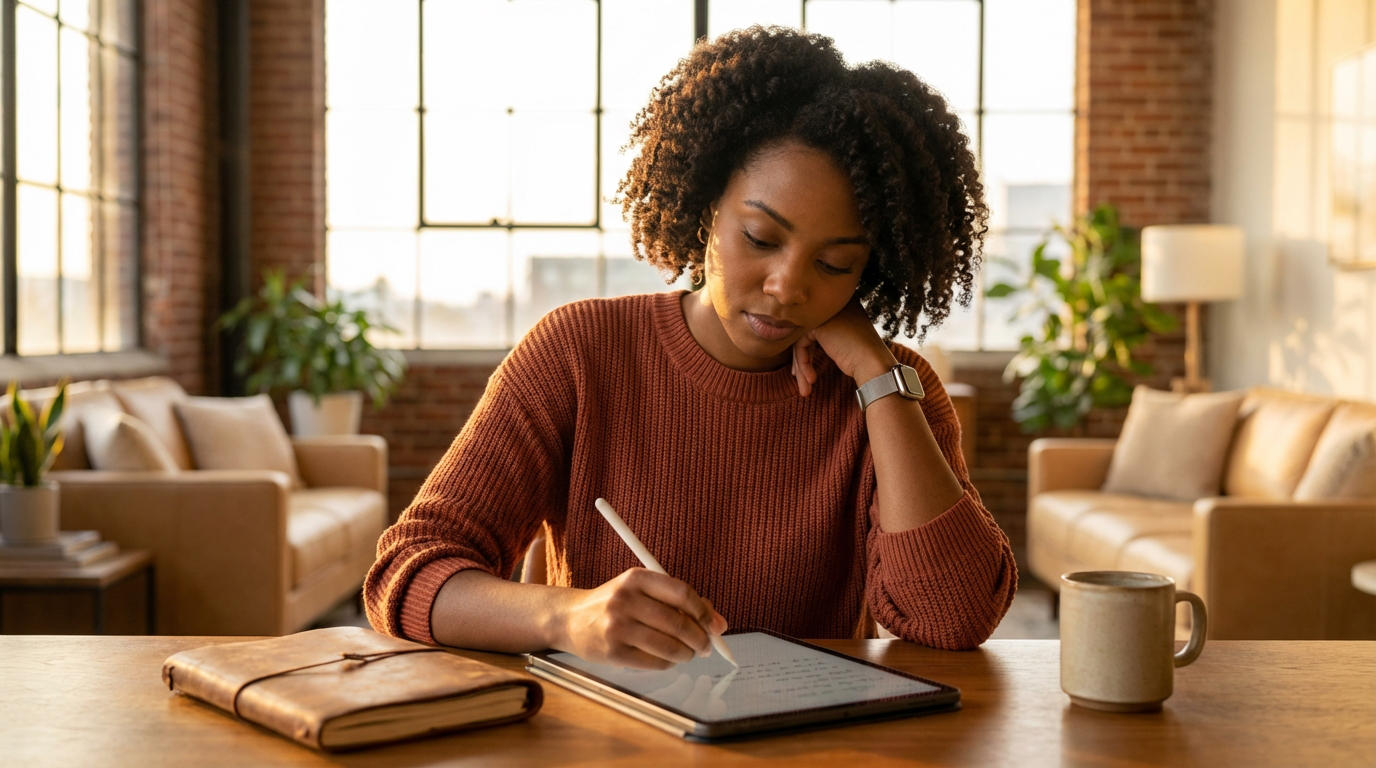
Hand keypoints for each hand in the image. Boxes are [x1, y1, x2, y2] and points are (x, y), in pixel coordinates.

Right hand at [555, 568, 727, 669]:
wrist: (570, 619)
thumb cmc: (616, 604)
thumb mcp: (642, 592)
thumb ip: (680, 602)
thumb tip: (719, 624)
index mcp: (636, 578)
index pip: (682, 593)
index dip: (704, 611)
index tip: (714, 625)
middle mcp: (625, 599)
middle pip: (678, 623)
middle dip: (700, 639)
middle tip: (706, 646)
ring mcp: (617, 626)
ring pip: (668, 646)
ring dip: (686, 654)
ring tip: (688, 654)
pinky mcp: (612, 652)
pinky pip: (654, 662)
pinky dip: (667, 663)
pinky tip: (666, 659)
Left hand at [792, 299, 896, 396]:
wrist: (873, 363)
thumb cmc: (864, 359)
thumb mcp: (843, 344)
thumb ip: (828, 339)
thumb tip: (804, 348)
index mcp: (842, 307)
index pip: (817, 330)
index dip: (810, 353)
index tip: (808, 375)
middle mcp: (833, 306)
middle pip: (808, 336)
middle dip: (803, 362)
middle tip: (804, 384)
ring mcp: (825, 314)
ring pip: (802, 342)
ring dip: (802, 367)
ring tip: (806, 390)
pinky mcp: (818, 325)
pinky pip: (801, 345)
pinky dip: (803, 363)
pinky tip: (811, 379)